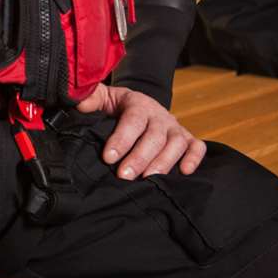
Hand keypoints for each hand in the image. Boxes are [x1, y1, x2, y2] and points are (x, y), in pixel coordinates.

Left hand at [74, 82, 205, 179]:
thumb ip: (91, 99)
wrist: (140, 105)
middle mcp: (159, 115)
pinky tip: (184, 172)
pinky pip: (197, 146)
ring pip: (176, 143)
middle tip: (124, 175)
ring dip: (163, 162)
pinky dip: (194, 158)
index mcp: (138, 103)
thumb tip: (81, 102)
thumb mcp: (103, 98)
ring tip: (148, 179)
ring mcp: (174, 127)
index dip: (121, 139)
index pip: (132, 120)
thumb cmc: (118, 107)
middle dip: (139, 157)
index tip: (108, 157)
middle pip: (153, 136)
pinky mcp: (186, 138)